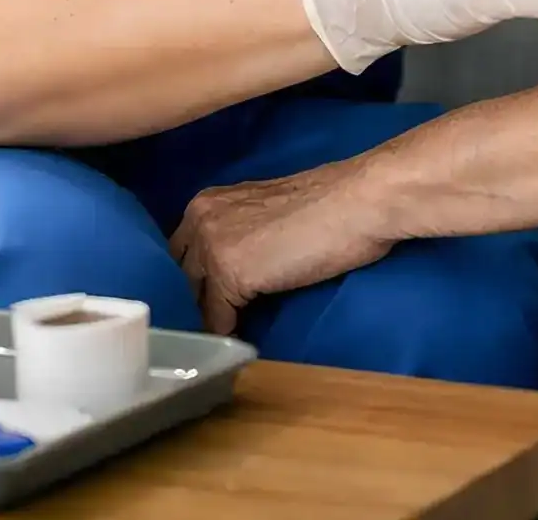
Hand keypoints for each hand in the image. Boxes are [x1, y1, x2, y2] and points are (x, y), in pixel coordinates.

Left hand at [172, 163, 389, 334]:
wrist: (359, 202)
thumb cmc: (330, 205)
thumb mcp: (266, 214)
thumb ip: (240, 234)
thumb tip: (235, 269)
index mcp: (207, 200)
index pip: (180, 252)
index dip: (192, 279)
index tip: (204, 300)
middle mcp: (200, 218)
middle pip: (178, 275)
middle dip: (191, 300)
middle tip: (209, 323)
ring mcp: (211, 244)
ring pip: (192, 298)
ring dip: (207, 318)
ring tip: (221, 335)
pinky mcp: (230, 273)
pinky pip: (217, 317)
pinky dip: (229, 331)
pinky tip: (241, 336)